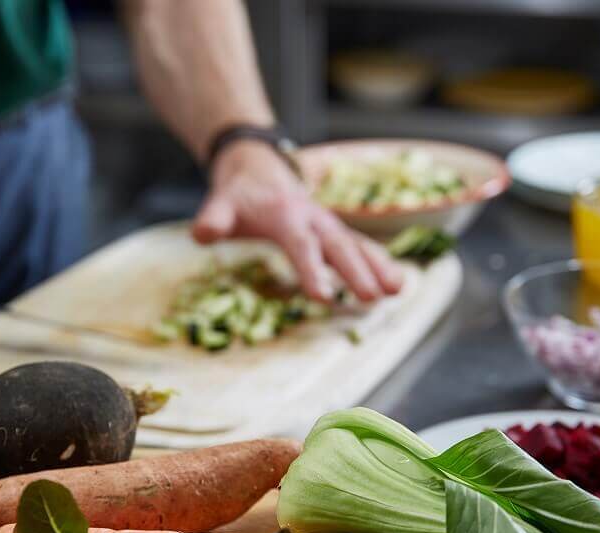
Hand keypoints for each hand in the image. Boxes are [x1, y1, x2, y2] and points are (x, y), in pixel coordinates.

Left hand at [192, 139, 403, 301]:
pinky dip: (380, 263)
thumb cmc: (239, 195)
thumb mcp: (221, 203)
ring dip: (379, 266)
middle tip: (372, 297)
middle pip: (338, 246)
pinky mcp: (335, 233)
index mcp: (285, 214)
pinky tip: (397, 285)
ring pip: (358, 245)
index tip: (324, 297)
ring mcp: (328, 225)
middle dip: (357, 271)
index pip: (300, 245)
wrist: (257, 168)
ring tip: (398, 290)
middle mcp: (314, 218)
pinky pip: (362, 248)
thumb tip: (202, 233)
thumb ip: (214, 218)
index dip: (312, 270)